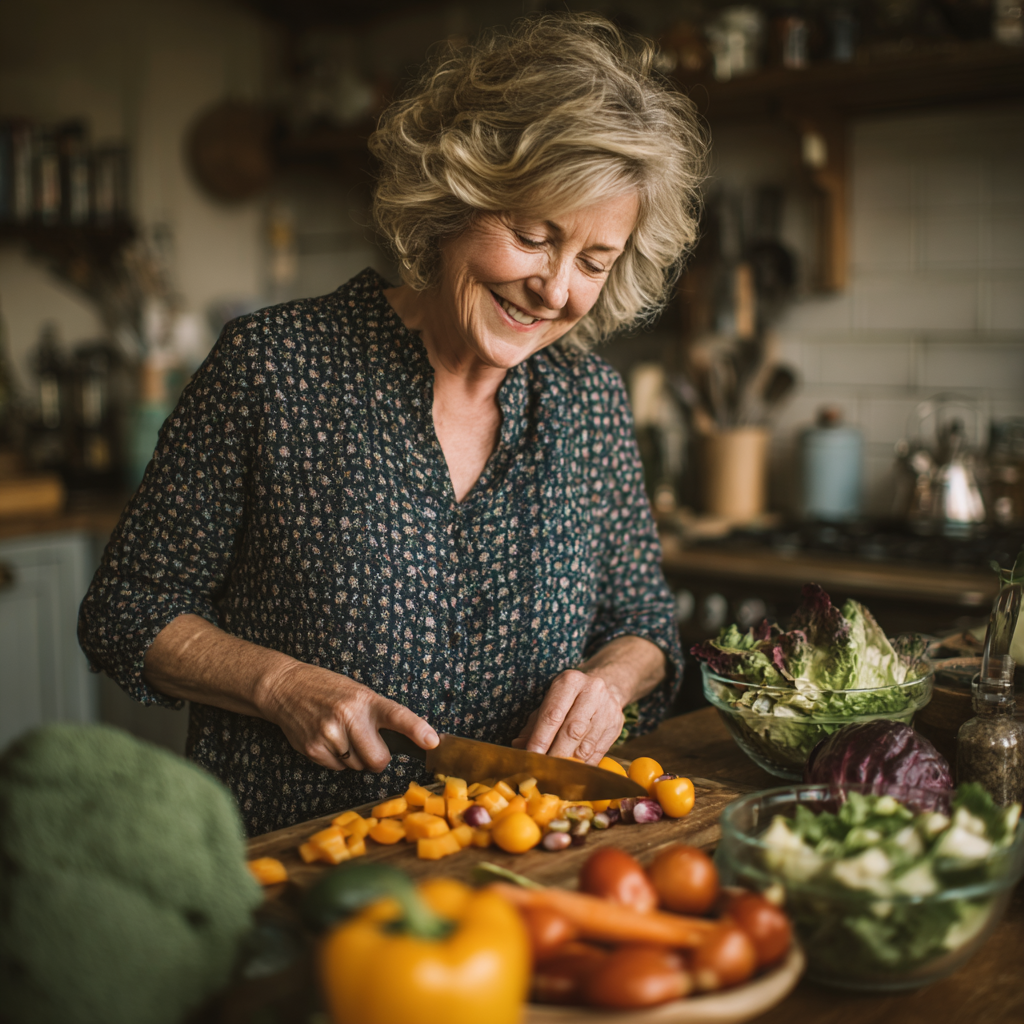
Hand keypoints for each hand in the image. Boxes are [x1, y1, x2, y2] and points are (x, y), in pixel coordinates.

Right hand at [258, 661, 437, 772]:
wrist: (286, 687)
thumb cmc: (328, 690)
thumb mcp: (358, 693)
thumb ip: (379, 715)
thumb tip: (406, 742)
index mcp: (366, 700)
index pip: (397, 715)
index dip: (417, 730)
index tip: (433, 742)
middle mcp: (349, 715)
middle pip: (378, 760)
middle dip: (378, 760)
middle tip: (370, 746)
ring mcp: (329, 733)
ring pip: (357, 767)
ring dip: (355, 759)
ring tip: (341, 735)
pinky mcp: (313, 748)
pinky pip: (338, 769)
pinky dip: (337, 761)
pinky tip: (328, 740)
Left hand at [510, 668, 624, 763]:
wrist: (606, 686)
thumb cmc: (570, 697)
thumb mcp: (550, 701)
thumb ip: (534, 723)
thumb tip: (519, 745)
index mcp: (570, 682)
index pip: (553, 715)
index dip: (541, 738)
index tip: (532, 756)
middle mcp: (591, 692)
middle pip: (572, 731)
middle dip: (555, 754)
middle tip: (543, 770)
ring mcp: (607, 709)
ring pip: (586, 744)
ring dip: (570, 763)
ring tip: (556, 774)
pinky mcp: (616, 725)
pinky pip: (599, 752)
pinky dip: (584, 765)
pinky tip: (573, 772)